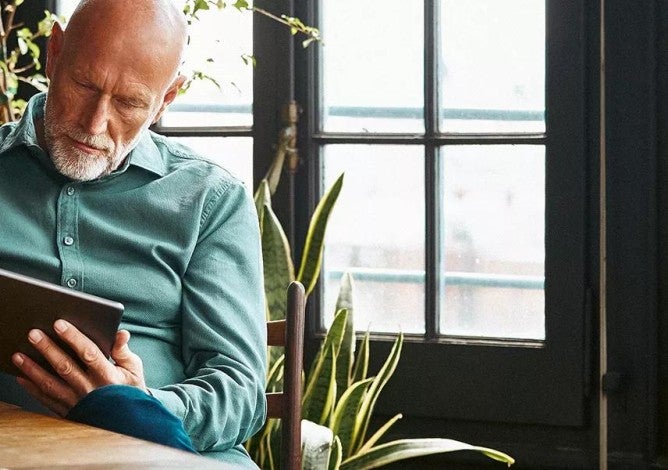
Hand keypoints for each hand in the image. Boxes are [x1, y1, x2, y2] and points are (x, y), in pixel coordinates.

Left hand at [12, 319, 146, 416]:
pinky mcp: (68, 412)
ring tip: (18, 355)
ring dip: (32, 369)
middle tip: (33, 333)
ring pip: (50, 384)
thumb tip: (121, 333)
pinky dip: (32, 389)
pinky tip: (21, 377)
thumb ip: (123, 350)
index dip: (73, 338)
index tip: (59, 323)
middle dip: (47, 349)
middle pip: (65, 366)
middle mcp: (90, 389)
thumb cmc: (130, 389)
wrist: (127, 420)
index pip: (88, 353)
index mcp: (107, 375)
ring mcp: (77, 402)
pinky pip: (46, 399)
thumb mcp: (134, 368)